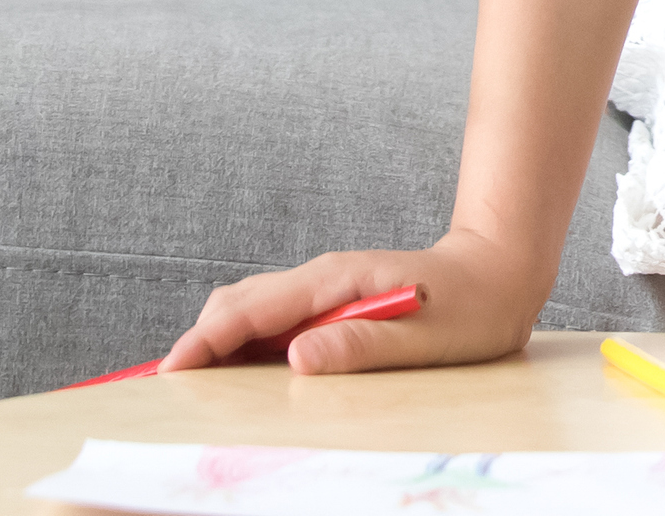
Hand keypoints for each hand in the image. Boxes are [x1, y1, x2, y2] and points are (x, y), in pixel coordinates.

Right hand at [159, 234, 543, 374]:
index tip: (169, 374)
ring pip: (248, 310)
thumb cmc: (474, 306)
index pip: (253, 309)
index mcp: (337, 280)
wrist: (502, 269)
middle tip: (163, 394)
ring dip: (214, 345)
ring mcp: (323, 288)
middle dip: (196, 344)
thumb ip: (363, 344)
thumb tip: (297, 357)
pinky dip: (240, 345)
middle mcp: (322, 278)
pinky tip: (233, 378)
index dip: (206, 342)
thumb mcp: (428, 336)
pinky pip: (271, 321)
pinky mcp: (329, 303)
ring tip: (186, 392)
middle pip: (237, 305)